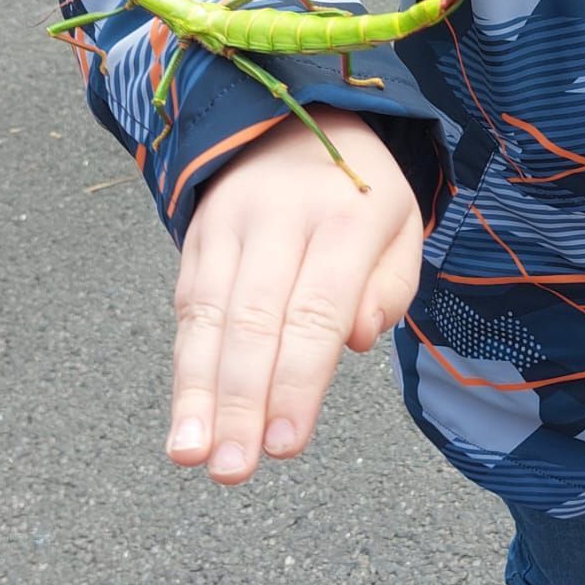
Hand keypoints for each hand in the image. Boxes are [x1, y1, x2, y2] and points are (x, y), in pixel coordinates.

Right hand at [168, 113, 422, 484]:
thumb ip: (389, 286)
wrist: (295, 114)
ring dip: (196, 393)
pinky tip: (184, 417)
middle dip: (240, 401)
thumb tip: (355, 340)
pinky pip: (188, 304)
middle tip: (232, 469)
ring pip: (207, 316)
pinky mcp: (196, 235)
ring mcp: (229, 224)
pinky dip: (185, 364)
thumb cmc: (362, 194)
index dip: (298, 381)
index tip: (286, 444)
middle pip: (254, 320)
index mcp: (344, 217)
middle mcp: (279, 218)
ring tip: (191, 455)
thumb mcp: (401, 227)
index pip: (317, 311)